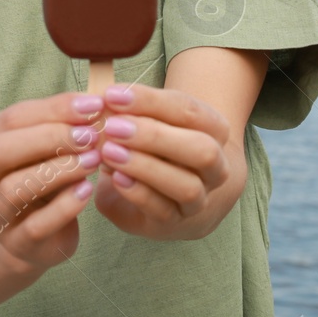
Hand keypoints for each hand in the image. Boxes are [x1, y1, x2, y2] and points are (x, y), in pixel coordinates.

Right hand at [0, 92, 106, 273]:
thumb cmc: (39, 179)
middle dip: (48, 137)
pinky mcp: (16, 246)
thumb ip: (58, 124)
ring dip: (59, 170)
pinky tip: (87, 190)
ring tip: (94, 159)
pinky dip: (65, 206)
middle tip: (90, 134)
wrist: (36, 237)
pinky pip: (36, 226)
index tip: (92, 104)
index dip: (52, 109)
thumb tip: (91, 104)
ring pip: (14, 189)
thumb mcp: (41, 148)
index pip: (8, 120)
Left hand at [91, 83, 233, 239]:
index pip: (189, 110)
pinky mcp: (176, 221)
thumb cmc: (158, 147)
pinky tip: (115, 177)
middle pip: (200, 149)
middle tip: (113, 126)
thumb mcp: (152, 123)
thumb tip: (102, 101)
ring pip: (187, 186)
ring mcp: (200, 198)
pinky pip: (163, 211)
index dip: (150, 101)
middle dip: (154, 136)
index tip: (113, 95)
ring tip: (109, 152)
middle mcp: (215, 166)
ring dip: (145, 167)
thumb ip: (133, 112)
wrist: (176, 194)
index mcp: (214, 130)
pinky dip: (138, 193)